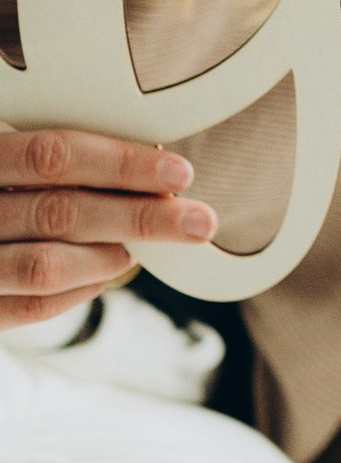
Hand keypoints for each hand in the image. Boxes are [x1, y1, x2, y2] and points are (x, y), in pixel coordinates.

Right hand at [0, 130, 216, 324]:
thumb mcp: (6, 158)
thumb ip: (47, 157)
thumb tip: (145, 160)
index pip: (51, 156)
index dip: (119, 162)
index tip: (178, 169)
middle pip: (60, 211)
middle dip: (140, 215)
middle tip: (200, 219)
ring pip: (45, 264)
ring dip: (110, 255)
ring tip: (147, 247)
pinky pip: (31, 306)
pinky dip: (80, 290)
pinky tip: (110, 272)